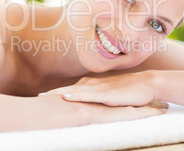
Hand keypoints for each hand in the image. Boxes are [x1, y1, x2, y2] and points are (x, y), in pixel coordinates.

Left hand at [39, 71, 163, 106]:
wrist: (147, 83)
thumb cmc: (129, 90)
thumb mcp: (110, 93)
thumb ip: (97, 96)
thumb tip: (86, 101)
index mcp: (92, 85)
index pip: (70, 89)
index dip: (56, 93)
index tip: (41, 97)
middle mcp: (93, 85)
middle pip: (68, 89)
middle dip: (52, 94)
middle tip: (36, 98)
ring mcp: (100, 89)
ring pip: (76, 91)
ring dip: (59, 94)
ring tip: (44, 98)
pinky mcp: (108, 94)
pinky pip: (90, 95)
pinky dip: (78, 96)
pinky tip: (67, 97)